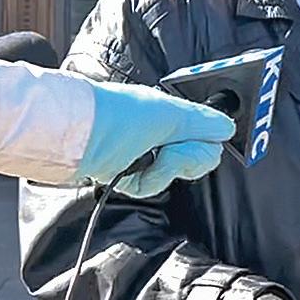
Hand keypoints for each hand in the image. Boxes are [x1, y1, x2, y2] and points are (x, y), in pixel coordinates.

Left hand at [76, 81, 234, 195]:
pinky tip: (126, 172)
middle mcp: (159, 132)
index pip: (208, 139)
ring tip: (139, 160)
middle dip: (182, 160)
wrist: (72, 137)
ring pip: (172, 175)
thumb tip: (228, 129)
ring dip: (159, 172)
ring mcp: (142, 153)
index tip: (185, 143)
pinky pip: (148, 186)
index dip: (201, 147)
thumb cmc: (115, 117)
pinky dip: (142, 182)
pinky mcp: (125, 172)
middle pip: (194, 160)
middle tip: (164, 151)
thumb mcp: (169, 115)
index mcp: (171, 114)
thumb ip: (203, 122)